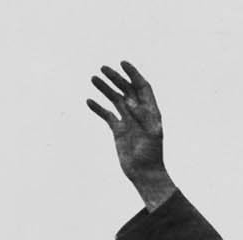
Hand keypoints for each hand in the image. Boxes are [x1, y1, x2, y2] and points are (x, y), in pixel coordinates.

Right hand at [86, 61, 175, 209]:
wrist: (145, 173)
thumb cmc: (152, 155)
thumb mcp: (152, 133)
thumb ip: (143, 116)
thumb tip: (130, 102)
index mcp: (151, 112)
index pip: (142, 87)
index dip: (134, 74)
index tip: (123, 63)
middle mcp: (139, 113)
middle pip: (126, 90)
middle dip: (116, 78)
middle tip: (103, 68)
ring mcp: (128, 121)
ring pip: (115, 100)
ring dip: (105, 89)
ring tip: (93, 78)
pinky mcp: (118, 130)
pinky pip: (107, 115)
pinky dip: (98, 108)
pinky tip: (89, 101)